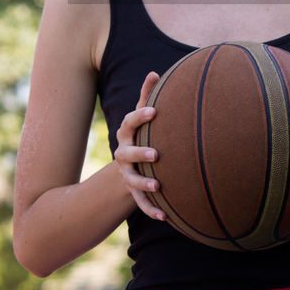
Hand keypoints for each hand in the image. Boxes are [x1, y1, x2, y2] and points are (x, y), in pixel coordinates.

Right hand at [113, 72, 166, 220]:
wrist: (128, 164)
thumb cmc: (141, 133)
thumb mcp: (142, 115)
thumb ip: (147, 96)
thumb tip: (154, 72)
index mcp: (126, 133)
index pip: (129, 122)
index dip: (140, 116)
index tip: (155, 111)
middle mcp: (123, 154)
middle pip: (127, 153)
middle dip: (140, 152)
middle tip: (156, 153)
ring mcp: (127, 174)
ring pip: (132, 179)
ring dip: (144, 182)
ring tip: (159, 184)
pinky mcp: (134, 192)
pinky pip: (141, 203)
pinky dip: (152, 210)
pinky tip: (166, 217)